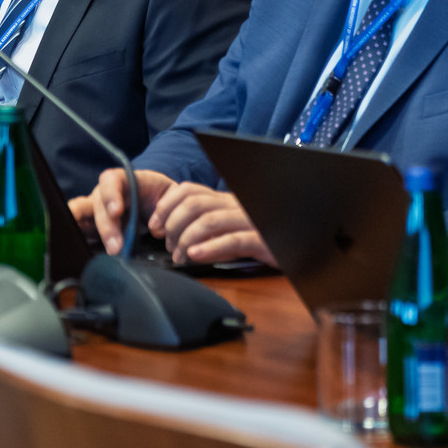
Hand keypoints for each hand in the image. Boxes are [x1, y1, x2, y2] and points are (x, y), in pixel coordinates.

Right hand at [72, 168, 177, 255]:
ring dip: (98, 236)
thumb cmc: (157, 193)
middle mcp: (103, 193)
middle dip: (106, 227)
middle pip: (97, 206)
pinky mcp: (93, 225)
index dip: (111, 195)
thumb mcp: (168, 192)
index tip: (116, 211)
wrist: (151, 198)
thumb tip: (158, 229)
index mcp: (121, 180)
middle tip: (116, 247)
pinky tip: (83, 248)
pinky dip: (82, 239)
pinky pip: (83, 230)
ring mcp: (95, 209)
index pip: (110, 181)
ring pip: (86, 218)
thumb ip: (167, 206)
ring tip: (112, 252)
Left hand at [149, 184, 276, 266]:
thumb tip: (168, 235)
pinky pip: (233, 240)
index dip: (166, 206)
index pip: (188, 190)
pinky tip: (195, 255)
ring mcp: (249, 220)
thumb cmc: (254, 238)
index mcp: (223, 199)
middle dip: (173, 224)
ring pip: (209, 221)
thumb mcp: (224, 229)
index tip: (154, 225)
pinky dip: (210, 248)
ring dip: (187, 240)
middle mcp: (234, 204)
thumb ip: (200, 228)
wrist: (293, 244)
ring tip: (179, 257)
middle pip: (194, 204)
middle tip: (167, 245)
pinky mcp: (261, 240)